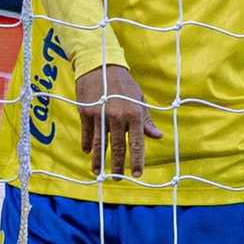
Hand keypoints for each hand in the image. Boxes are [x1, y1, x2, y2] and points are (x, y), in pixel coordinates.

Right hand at [76, 64, 161, 178]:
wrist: (100, 65)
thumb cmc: (124, 83)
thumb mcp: (139, 99)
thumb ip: (146, 120)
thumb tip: (157, 136)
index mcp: (134, 114)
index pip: (137, 143)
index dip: (137, 160)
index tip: (137, 174)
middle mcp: (117, 116)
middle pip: (117, 147)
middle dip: (117, 166)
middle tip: (117, 179)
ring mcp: (100, 115)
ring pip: (100, 144)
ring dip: (99, 160)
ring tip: (98, 172)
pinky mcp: (86, 112)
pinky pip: (87, 133)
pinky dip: (87, 144)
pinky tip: (87, 152)